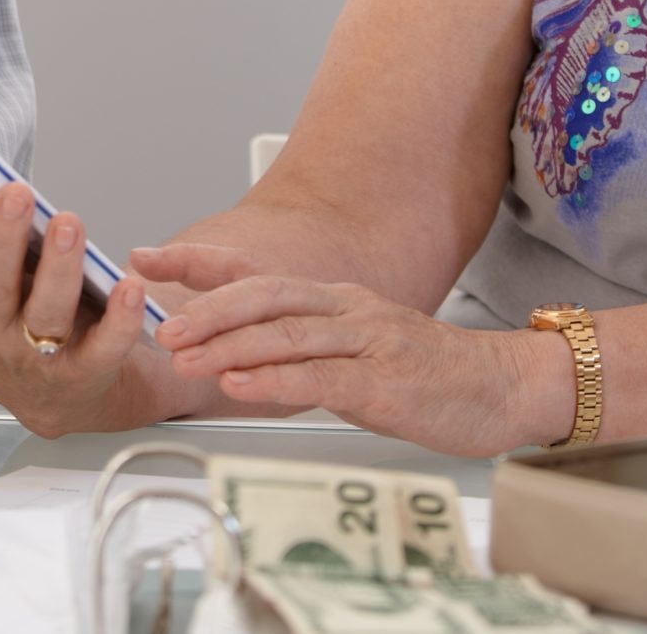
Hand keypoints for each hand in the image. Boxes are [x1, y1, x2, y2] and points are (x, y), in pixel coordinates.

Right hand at [0, 134, 154, 436]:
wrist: (54, 399)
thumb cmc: (13, 311)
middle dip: (0, 237)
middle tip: (15, 192)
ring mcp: (32, 353)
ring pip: (43, 314)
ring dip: (58, 270)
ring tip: (70, 224)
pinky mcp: (80, 374)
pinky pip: (101, 349)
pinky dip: (117, 319)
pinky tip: (129, 286)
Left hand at [140, 251, 559, 456]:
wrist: (502, 388)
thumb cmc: (427, 375)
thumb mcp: (354, 352)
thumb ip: (301, 350)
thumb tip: (236, 356)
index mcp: (332, 299)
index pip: (254, 271)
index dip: (197, 261)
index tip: (144, 256)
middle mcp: (345, 308)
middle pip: (263, 294)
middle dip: (204, 305)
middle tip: (156, 322)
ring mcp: (367, 341)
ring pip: (286, 333)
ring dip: (227, 343)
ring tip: (182, 354)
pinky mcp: (384, 381)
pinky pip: (321, 377)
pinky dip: (273, 379)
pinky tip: (238, 384)